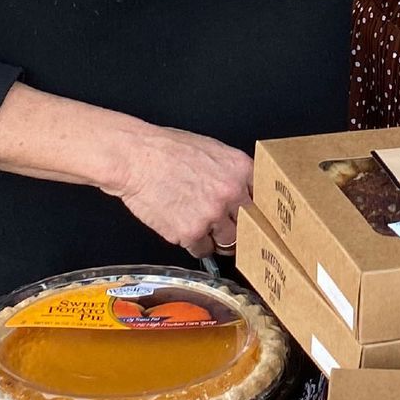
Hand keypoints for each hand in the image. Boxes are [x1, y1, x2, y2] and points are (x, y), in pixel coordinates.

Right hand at [103, 120, 252, 257]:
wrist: (135, 158)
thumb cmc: (166, 150)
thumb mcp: (211, 150)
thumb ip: (232, 172)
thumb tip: (242, 190)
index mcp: (240, 169)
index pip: (264, 199)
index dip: (256, 210)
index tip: (254, 218)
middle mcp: (231, 193)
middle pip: (250, 224)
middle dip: (239, 226)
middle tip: (227, 226)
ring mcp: (213, 215)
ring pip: (228, 241)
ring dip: (217, 239)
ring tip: (202, 227)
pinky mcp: (191, 232)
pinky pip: (202, 250)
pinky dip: (195, 245)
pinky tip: (185, 231)